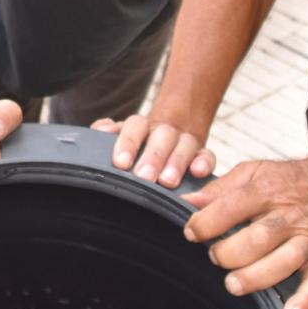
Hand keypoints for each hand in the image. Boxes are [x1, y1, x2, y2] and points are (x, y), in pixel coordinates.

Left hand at [92, 114, 214, 188]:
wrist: (171, 133)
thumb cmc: (138, 143)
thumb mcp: (121, 135)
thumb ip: (108, 131)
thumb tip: (100, 131)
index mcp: (142, 126)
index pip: (136, 126)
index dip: (129, 142)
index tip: (121, 163)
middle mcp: (164, 131)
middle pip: (161, 137)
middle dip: (153, 157)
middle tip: (144, 176)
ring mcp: (185, 141)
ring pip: (185, 146)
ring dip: (177, 162)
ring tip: (168, 181)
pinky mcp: (202, 154)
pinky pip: (207, 155)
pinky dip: (205, 162)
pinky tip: (199, 173)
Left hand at [180, 152, 307, 308]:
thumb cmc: (285, 182)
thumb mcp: (252, 172)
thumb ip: (219, 188)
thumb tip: (187, 202)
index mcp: (267, 190)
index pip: (233, 206)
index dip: (206, 222)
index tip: (191, 232)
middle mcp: (289, 215)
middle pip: (259, 237)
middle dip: (230, 252)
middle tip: (214, 256)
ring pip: (285, 260)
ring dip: (257, 276)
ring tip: (233, 284)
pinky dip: (306, 299)